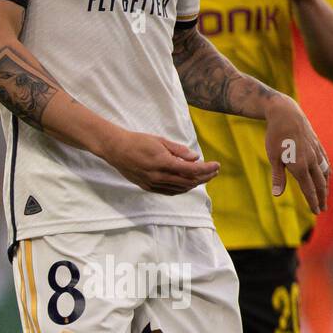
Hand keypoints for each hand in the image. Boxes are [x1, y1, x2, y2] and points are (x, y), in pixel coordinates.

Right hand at [98, 127, 219, 194]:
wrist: (117, 150)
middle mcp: (158, 176)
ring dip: (194, 184)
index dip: (206, 169)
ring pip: (179, 188)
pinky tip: (187, 184)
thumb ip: (178, 150)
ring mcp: (152, 183)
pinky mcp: (147, 187)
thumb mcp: (160, 141)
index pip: (191, 170)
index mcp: (163, 163)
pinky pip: (169, 191)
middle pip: (187, 182)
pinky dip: (181, 188)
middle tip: (214, 172)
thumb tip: (195, 158)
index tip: (216, 165)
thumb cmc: (138, 141)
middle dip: (204, 177)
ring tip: (204, 177)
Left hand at [264, 94, 329, 212]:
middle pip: (319, 183)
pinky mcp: (317, 145)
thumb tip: (277, 195)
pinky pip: (325, 162)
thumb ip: (278, 177)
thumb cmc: (275, 137)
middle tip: (321, 209)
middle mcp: (311, 160)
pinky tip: (327, 176)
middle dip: (321, 197)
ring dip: (325, 186)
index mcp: (300, 166)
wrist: (286, 114)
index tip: (316, 211)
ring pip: (324, 173)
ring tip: (324, 196)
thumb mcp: (273, 158)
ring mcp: (316, 152)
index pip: (309, 189)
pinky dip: (327, 172)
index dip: (313, 201)